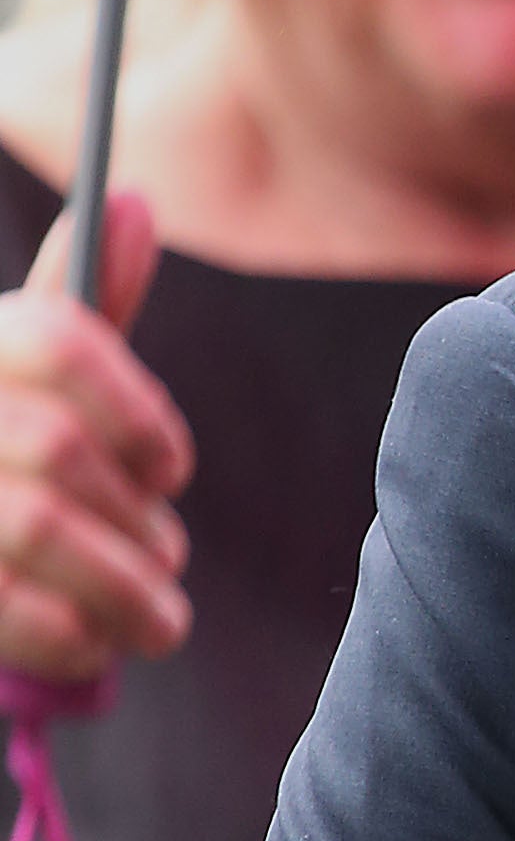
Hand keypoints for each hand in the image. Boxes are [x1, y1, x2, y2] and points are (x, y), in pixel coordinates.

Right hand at [0, 194, 194, 678]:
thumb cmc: (0, 473)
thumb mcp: (28, 382)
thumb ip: (86, 306)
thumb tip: (133, 199)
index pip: (57, 337)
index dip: (136, 408)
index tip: (172, 469)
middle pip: (61, 444)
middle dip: (137, 517)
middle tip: (167, 559)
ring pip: (43, 526)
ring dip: (126, 587)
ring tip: (157, 616)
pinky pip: (20, 613)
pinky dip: (74, 636)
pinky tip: (90, 641)